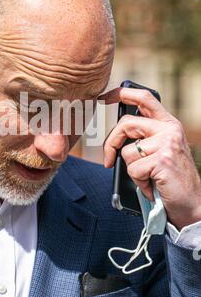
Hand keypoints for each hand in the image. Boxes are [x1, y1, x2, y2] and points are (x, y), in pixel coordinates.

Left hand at [100, 87, 200, 229]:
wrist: (191, 202)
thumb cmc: (171, 178)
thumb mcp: (160, 151)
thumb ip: (144, 137)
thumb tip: (115, 135)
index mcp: (168, 123)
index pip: (144, 98)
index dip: (122, 93)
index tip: (105, 97)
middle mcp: (169, 129)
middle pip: (126, 124)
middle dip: (111, 143)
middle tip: (108, 159)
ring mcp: (167, 143)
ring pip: (127, 151)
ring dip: (132, 170)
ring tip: (148, 177)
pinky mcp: (163, 160)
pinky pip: (133, 169)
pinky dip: (138, 182)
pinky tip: (151, 185)